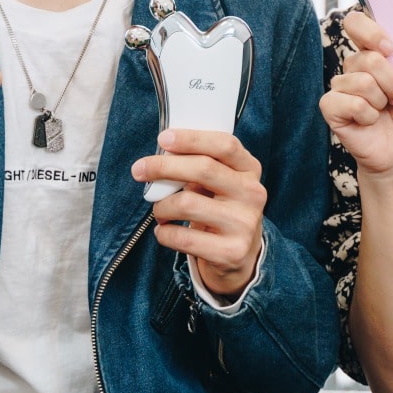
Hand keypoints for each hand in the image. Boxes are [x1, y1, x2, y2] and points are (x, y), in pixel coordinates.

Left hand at [132, 129, 266, 300]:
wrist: (239, 254)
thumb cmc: (219, 207)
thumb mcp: (220, 182)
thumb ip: (200, 165)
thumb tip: (161, 155)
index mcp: (249, 169)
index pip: (225, 145)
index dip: (192, 139)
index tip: (163, 138)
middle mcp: (253, 194)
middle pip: (204, 169)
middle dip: (164, 167)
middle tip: (139, 170)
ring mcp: (244, 224)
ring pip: (187, 203)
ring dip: (161, 206)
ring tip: (159, 210)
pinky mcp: (231, 251)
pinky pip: (183, 238)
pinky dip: (163, 233)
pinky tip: (164, 231)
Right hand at [320, 9, 392, 184]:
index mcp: (372, 52)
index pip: (356, 22)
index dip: (370, 31)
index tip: (389, 48)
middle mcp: (353, 66)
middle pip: (367, 58)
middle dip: (392, 82)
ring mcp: (340, 86)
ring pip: (363, 82)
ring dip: (383, 101)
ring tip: (385, 110)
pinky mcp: (330, 107)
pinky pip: (352, 102)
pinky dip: (368, 115)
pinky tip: (369, 122)